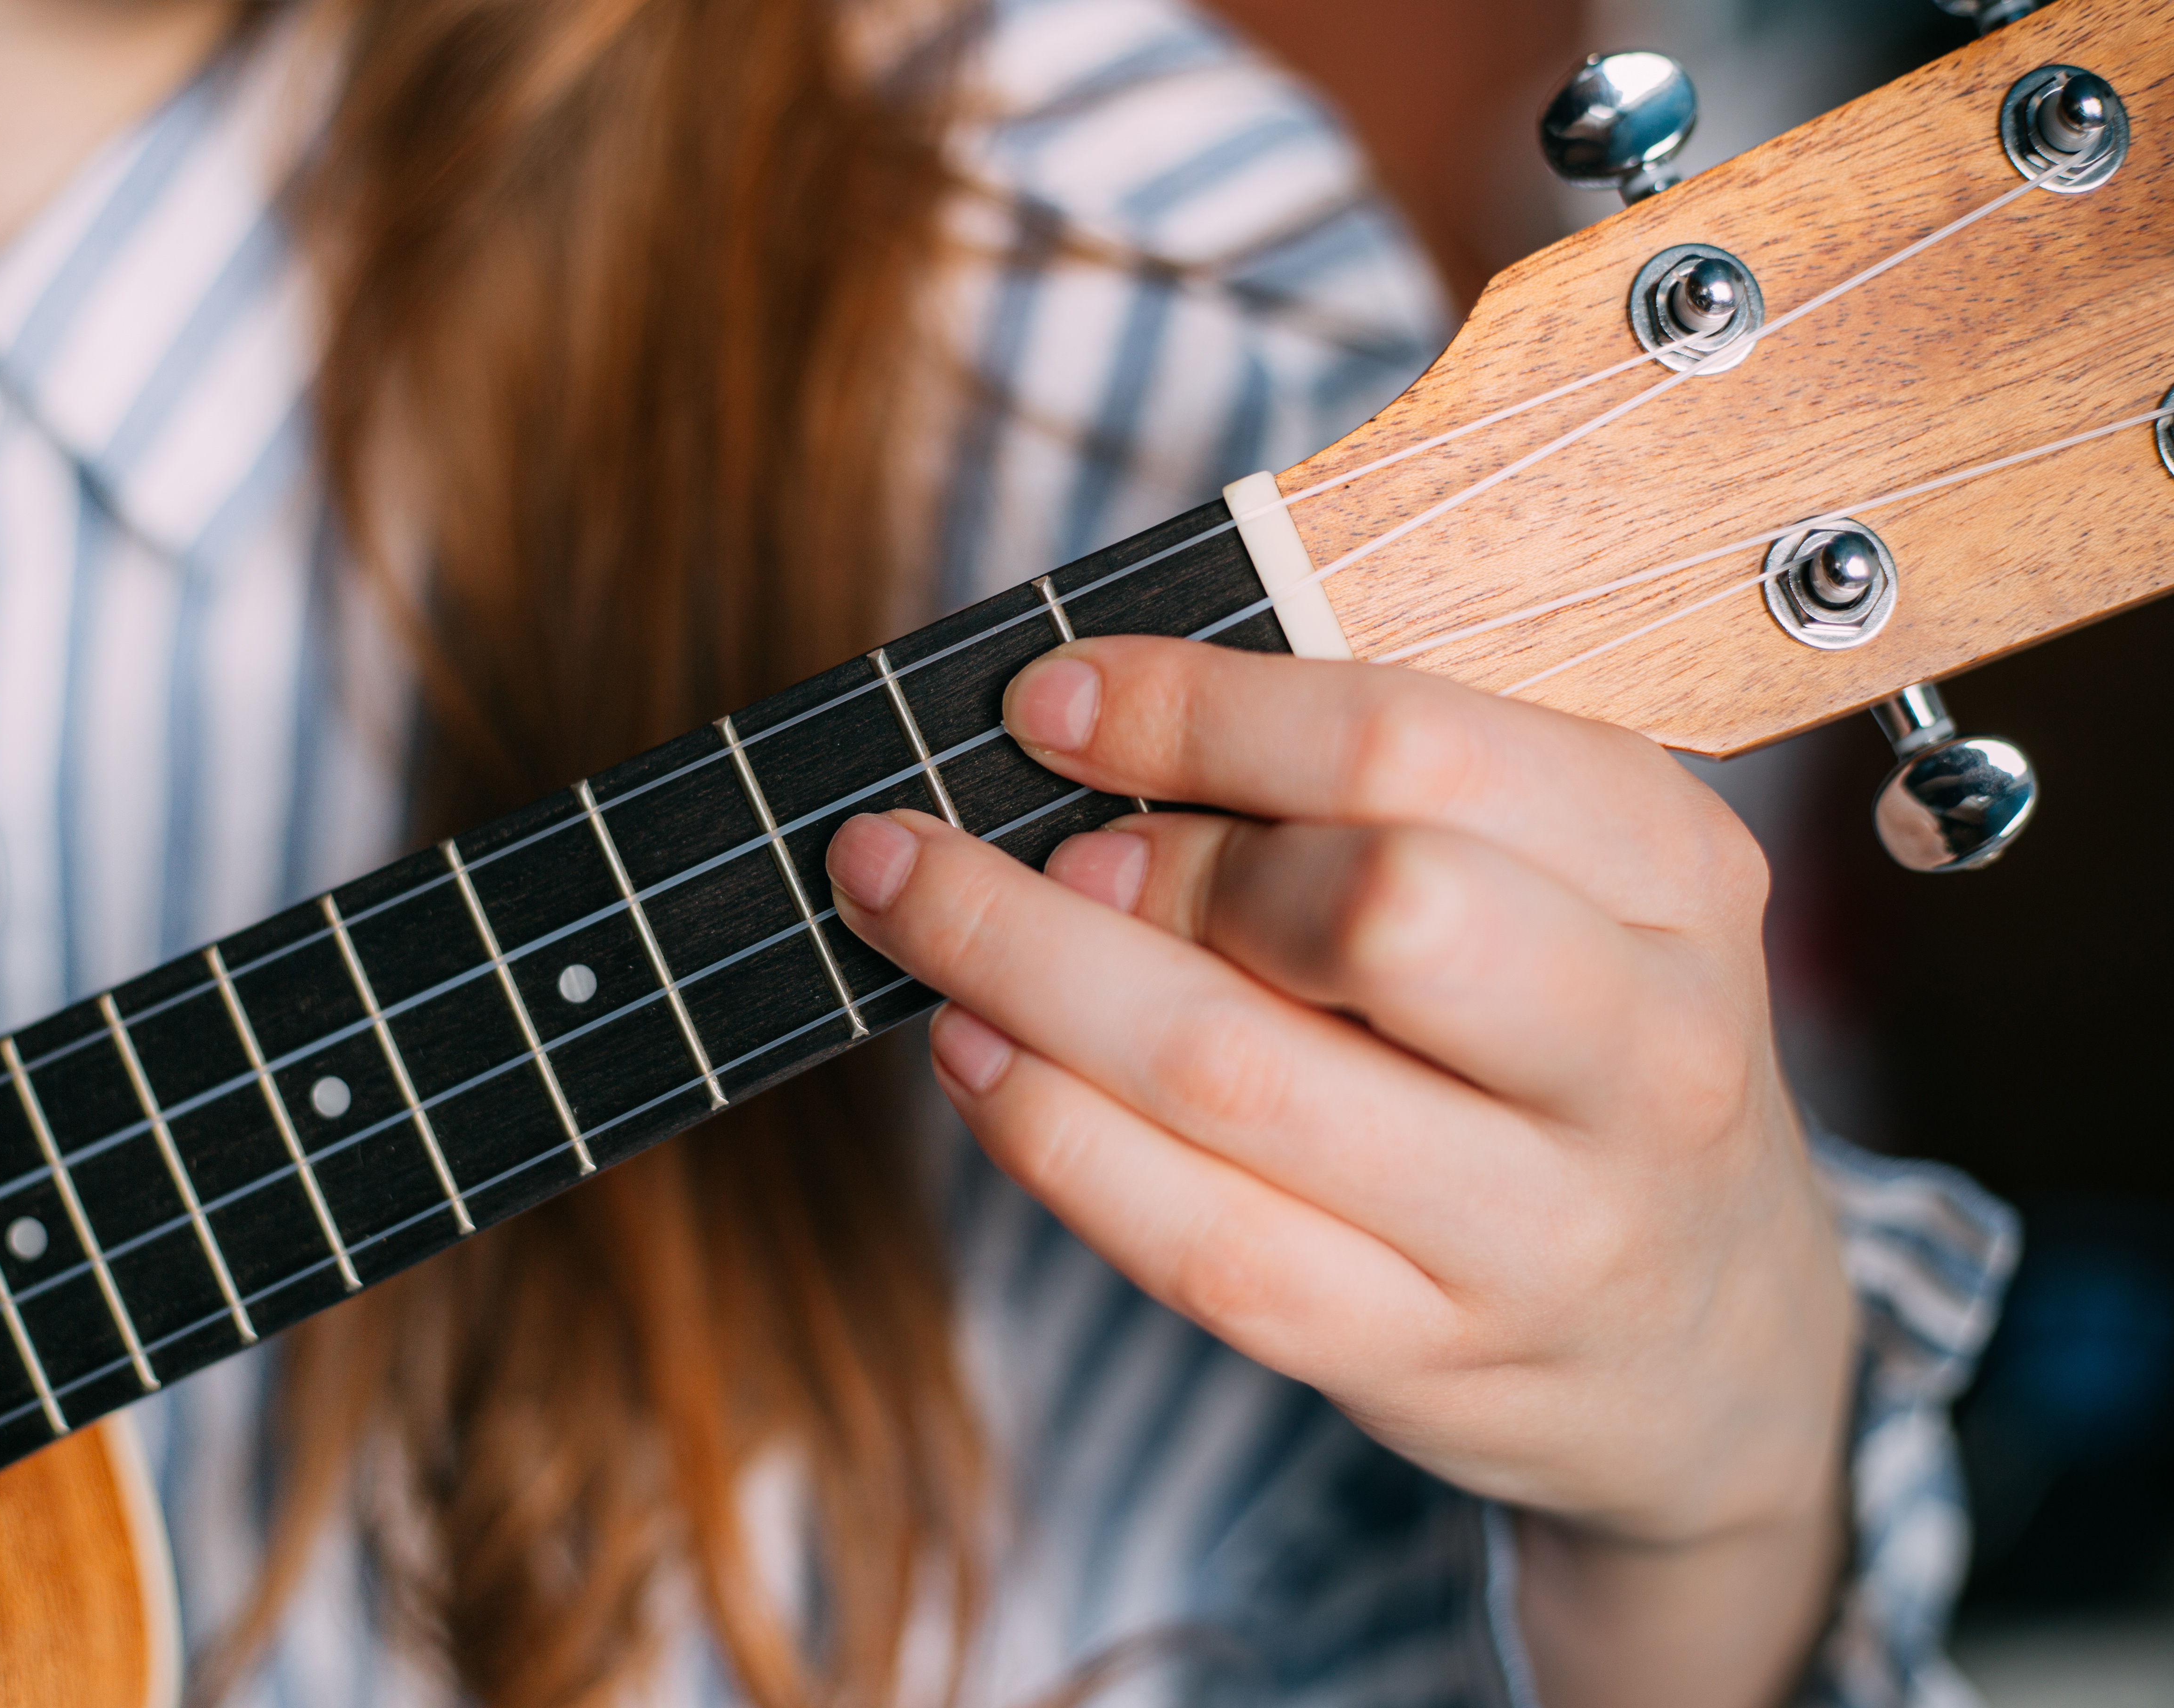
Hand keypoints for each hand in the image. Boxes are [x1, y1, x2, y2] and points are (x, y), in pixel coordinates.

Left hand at [824, 637, 1856, 1707]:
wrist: (1705, 1341)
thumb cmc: (1573, 1050)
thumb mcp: (1552, 884)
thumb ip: (1370, 794)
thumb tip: (1093, 741)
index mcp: (1673, 874)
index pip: (1419, 744)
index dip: (1201, 709)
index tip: (1047, 695)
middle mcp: (1642, 1050)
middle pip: (1367, 907)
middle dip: (1148, 857)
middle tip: (1034, 844)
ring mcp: (1539, 1225)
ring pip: (1239, 1077)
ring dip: (1033, 975)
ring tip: (918, 911)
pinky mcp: (1426, 1356)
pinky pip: (1199, 1239)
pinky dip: (1051, 1132)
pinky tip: (973, 1053)